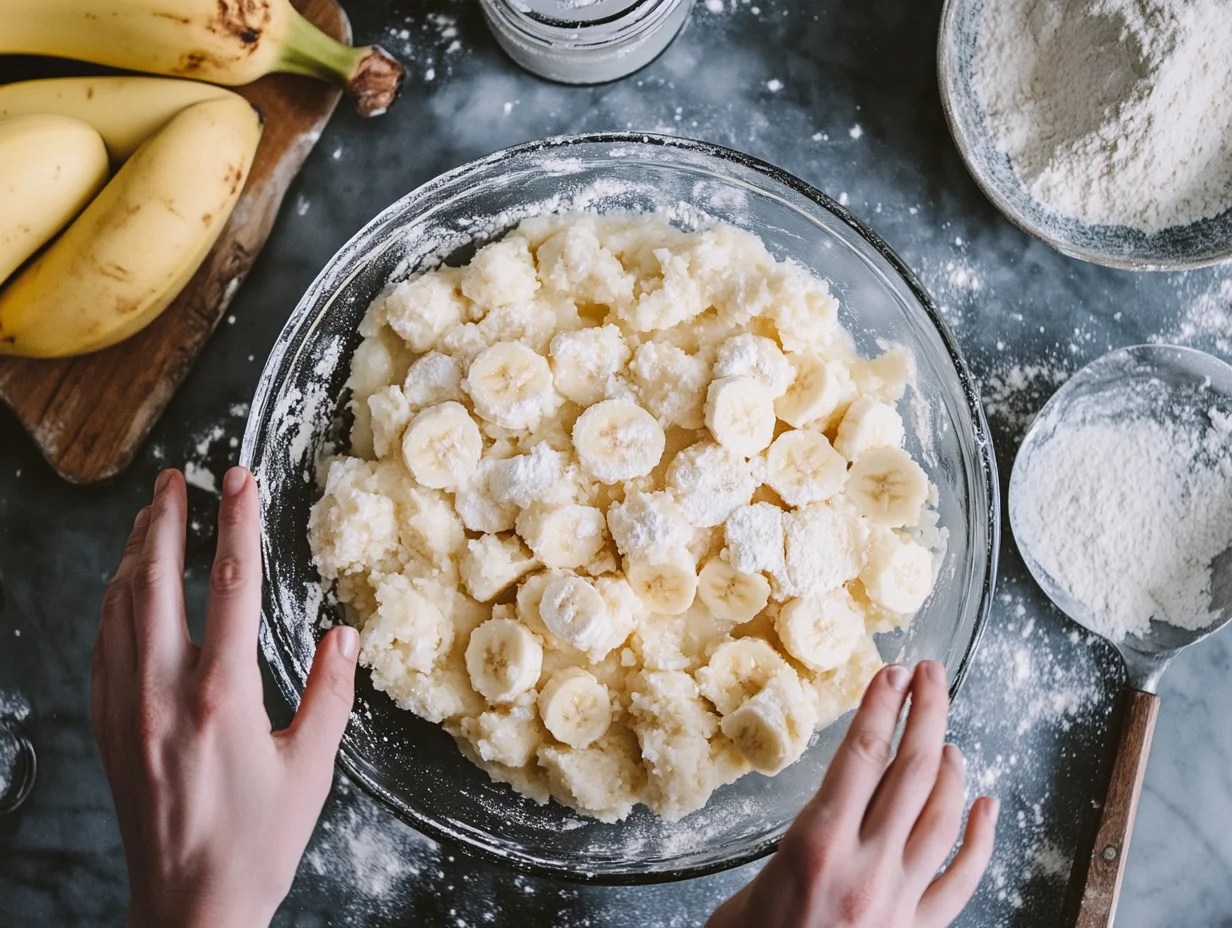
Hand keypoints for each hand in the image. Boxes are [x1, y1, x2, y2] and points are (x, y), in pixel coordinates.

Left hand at [91, 467, 358, 927]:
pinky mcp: (109, 727)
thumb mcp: (312, 769)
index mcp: (223, 696)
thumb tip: (344, 637)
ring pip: (119, 608)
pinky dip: (112, 602)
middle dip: (164, 521)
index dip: (237, 525)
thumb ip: (329, 696)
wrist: (187, 907)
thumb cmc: (257, 842)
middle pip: (156, 582)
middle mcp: (164, 692)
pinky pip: (101, 646)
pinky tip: (123, 587)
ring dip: (133, 554)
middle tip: (174, 478)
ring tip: (148, 516)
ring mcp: (127, 708)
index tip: (238, 480)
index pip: (232, 587)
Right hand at [708, 661, 997, 927]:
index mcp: (817, 846)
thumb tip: (819, 824)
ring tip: (947, 732)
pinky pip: (962, 878)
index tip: (893, 671)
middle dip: (926, 713)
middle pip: (912, 772)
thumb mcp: (749, 892)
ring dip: (951, 765)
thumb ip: (794, 849)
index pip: (861, 755)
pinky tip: (987, 805)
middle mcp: (867, 866)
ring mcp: (900, 901)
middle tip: (931, 674)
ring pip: (942, 816)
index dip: (881, 705)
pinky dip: (981, 837)